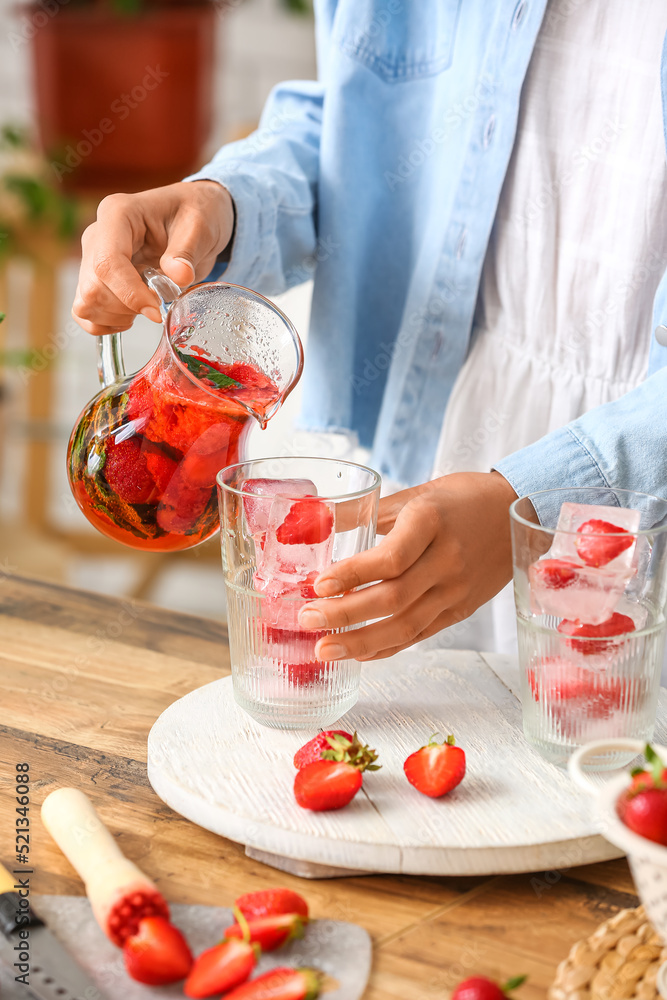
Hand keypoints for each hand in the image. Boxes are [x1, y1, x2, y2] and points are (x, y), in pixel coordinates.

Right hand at [72, 180, 234, 335]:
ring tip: (148, 306)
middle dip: (127, 307)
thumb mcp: (200, 226)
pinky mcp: (94, 278)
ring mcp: (92, 257)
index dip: (130, 294)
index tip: (156, 311)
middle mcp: (97, 235)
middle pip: (93, 288)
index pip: (107, 262)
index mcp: (118, 214)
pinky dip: (106, 324)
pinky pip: (84, 312)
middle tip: (159, 304)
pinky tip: (132, 316)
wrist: (192, 219)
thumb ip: (187, 251)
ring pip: (85, 304)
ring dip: (118, 317)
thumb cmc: (194, 215)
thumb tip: (178, 276)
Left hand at [298, 471, 518, 660]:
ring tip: (324, 648)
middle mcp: (447, 559)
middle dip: (345, 614)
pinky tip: (359, 653)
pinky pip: (420, 634)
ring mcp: (456, 589)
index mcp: (431, 522)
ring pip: (406, 624)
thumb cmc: (461, 498)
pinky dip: (388, 647)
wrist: (516, 510)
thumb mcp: (416, 495)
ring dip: (361, 641)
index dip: (352, 574)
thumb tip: (317, 521)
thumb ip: (367, 512)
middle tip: (307, 620)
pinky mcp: (461, 608)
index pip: (390, 558)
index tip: (318, 584)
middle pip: (393, 597)